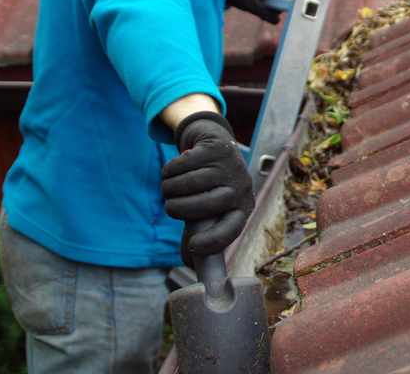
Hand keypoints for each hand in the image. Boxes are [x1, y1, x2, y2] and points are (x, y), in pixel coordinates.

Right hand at [161, 112, 254, 266]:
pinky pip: (181, 164)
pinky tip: (172, 171)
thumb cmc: (210, 186)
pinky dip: (169, 170)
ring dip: (169, 188)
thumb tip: (188, 264)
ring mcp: (230, 166)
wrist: (215, 145)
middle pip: (204, 206)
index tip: (194, 247)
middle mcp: (241, 188)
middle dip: (178, 209)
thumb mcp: (209, 209)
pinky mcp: (216, 148)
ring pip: (188, 183)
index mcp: (242, 208)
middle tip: (169, 208)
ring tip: (168, 189)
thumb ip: (198, 232)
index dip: (214, 240)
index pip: (231, 229)